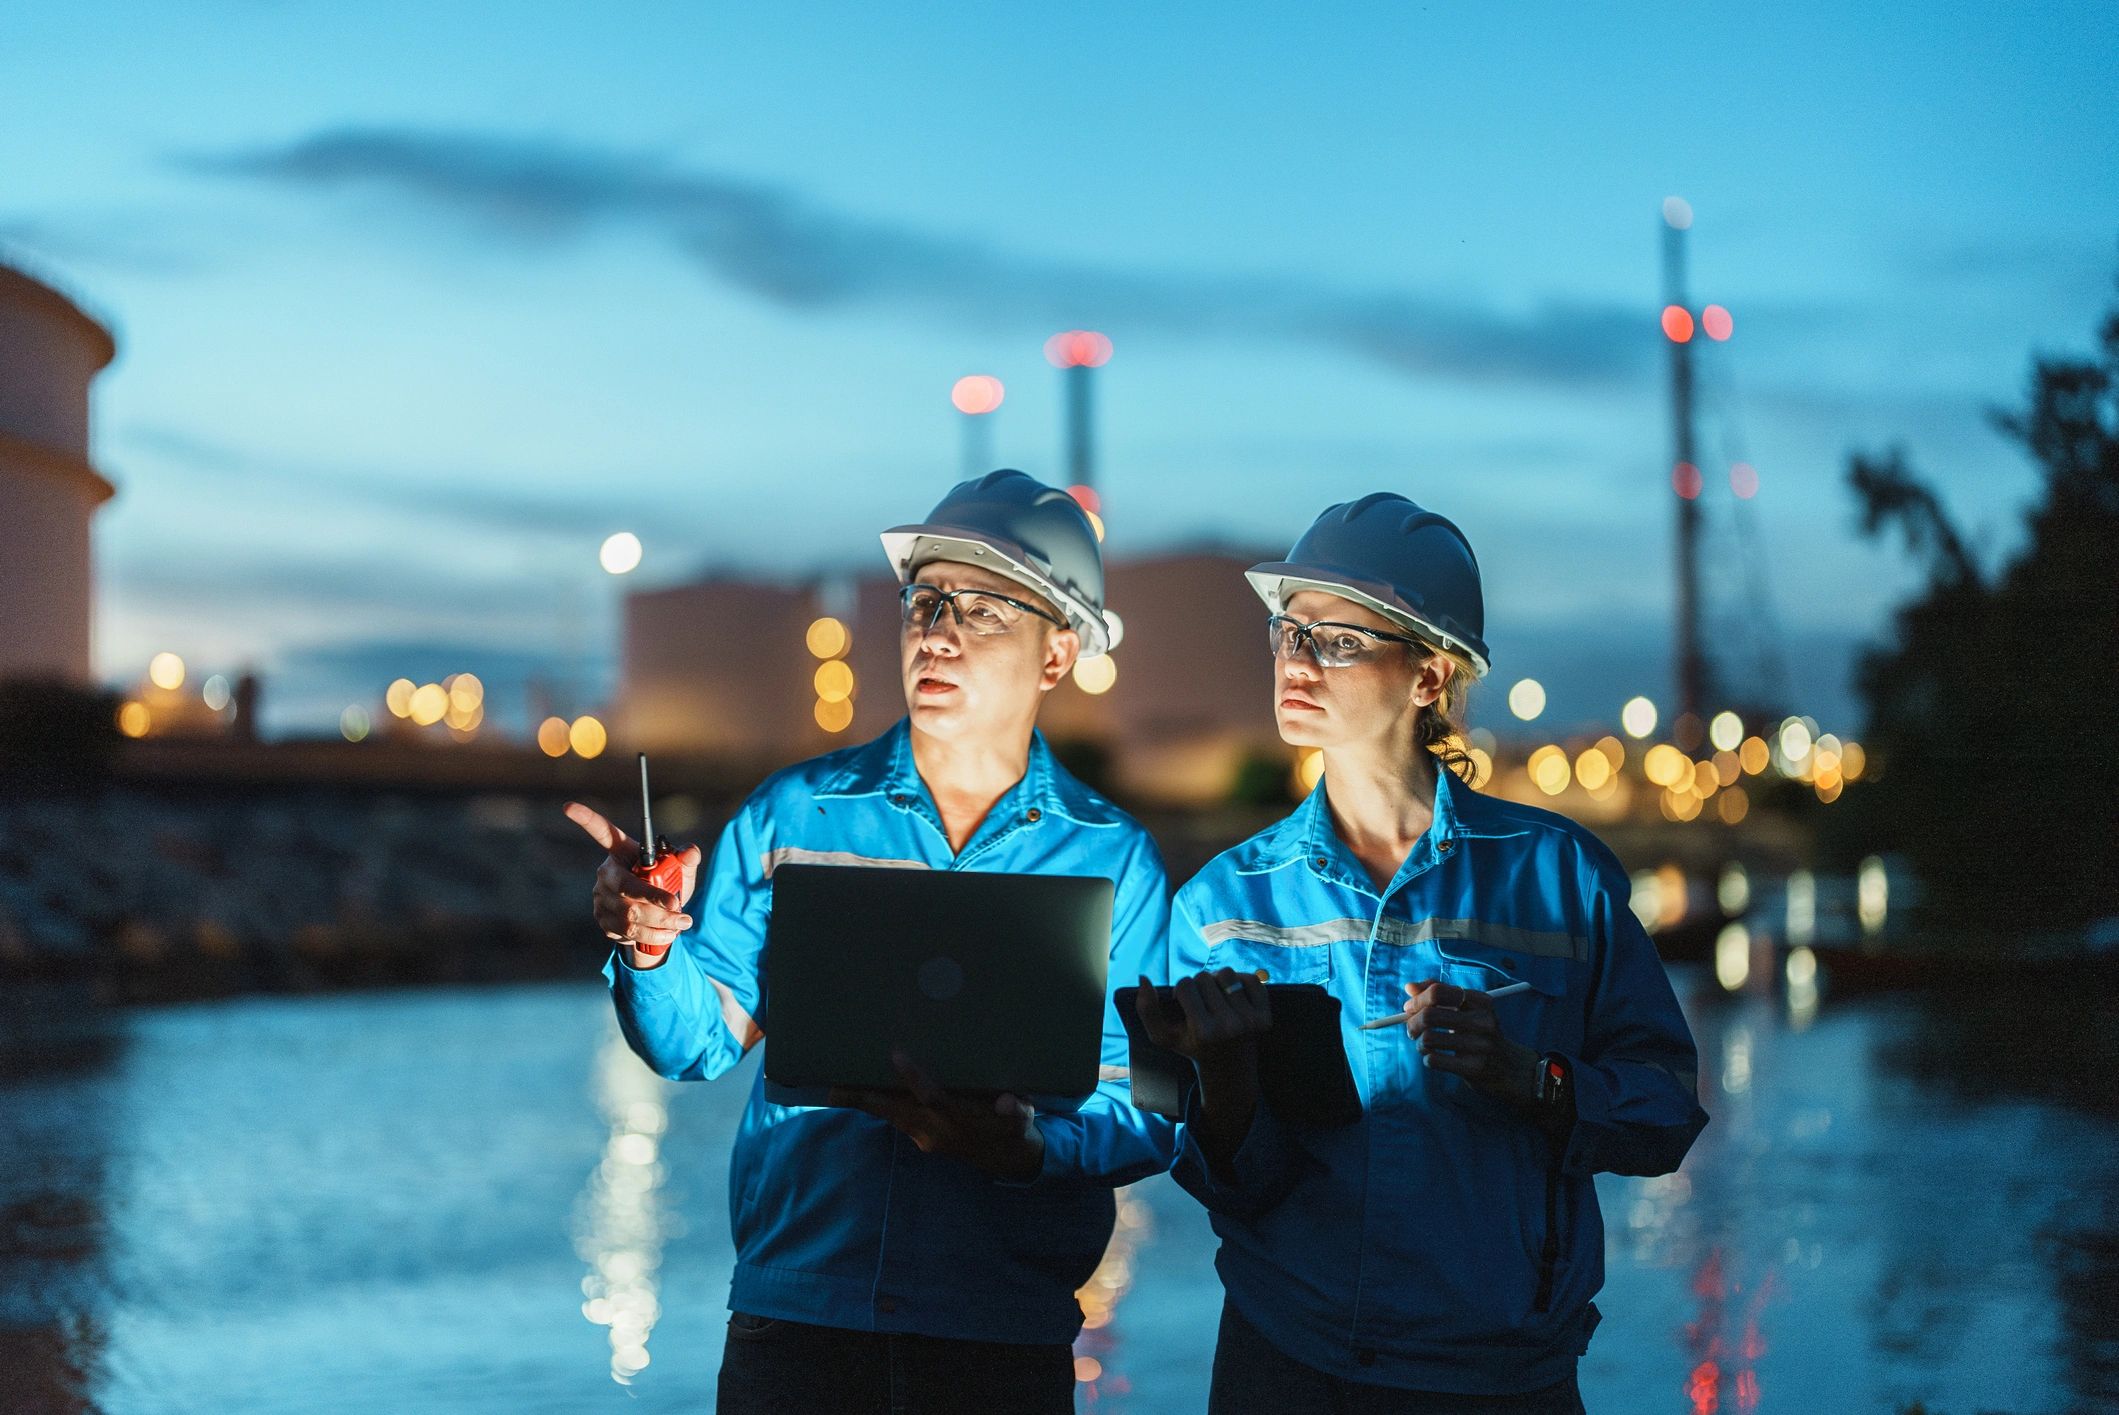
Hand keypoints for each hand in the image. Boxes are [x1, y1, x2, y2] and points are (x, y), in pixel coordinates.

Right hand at [565, 802, 702, 969]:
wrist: (658, 921)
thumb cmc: (667, 886)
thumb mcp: (680, 873)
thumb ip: (685, 861)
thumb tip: (691, 851)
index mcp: (622, 852)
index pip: (603, 833)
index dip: (586, 819)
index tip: (568, 806)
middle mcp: (607, 874)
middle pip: (628, 887)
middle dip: (655, 900)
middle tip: (679, 909)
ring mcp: (602, 899)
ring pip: (630, 914)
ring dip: (660, 921)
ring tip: (682, 923)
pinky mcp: (603, 921)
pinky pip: (628, 931)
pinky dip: (652, 934)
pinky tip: (666, 932)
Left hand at [831, 1052, 1043, 1180]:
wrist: (1007, 1158)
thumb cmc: (1014, 1128)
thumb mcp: (1023, 1119)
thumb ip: (1017, 1111)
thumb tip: (1009, 1102)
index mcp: (960, 1123)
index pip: (933, 1099)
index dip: (915, 1079)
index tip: (897, 1055)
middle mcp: (937, 1133)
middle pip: (896, 1113)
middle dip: (867, 1100)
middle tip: (835, 1089)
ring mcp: (925, 1138)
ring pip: (890, 1117)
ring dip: (865, 1103)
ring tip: (836, 1089)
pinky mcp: (920, 1139)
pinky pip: (894, 1119)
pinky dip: (876, 1106)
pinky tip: (858, 1093)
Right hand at [1132, 968, 1272, 1072]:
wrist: (1229, 1067)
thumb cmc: (1192, 1046)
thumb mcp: (1163, 1036)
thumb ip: (1147, 1010)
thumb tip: (1143, 978)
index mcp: (1203, 1031)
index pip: (1185, 985)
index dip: (1181, 990)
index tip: (1184, 1003)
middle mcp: (1228, 1026)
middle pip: (1205, 977)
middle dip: (1199, 985)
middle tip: (1201, 1001)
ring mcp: (1250, 1022)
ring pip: (1227, 973)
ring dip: (1218, 980)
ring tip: (1216, 995)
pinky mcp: (1265, 1017)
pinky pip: (1252, 979)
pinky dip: (1241, 981)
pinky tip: (1234, 996)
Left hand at [1402, 979, 1539, 1107]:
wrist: (1510, 1068)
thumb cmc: (1480, 1033)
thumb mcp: (1468, 1008)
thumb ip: (1440, 992)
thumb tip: (1410, 987)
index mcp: (1482, 1001)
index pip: (1438, 992)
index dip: (1418, 999)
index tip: (1409, 1007)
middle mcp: (1483, 1021)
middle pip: (1429, 1015)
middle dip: (1412, 1022)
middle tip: (1412, 1030)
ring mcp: (1480, 1045)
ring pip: (1428, 1039)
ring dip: (1420, 1043)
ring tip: (1426, 1046)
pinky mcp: (1474, 1068)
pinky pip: (1433, 1060)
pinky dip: (1428, 1059)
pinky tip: (1436, 1058)